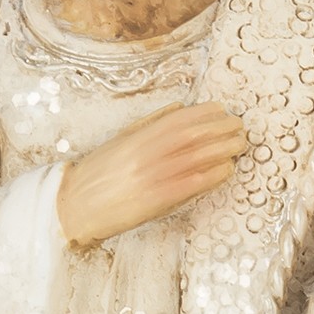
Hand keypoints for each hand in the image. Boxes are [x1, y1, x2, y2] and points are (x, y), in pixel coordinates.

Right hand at [56, 101, 245, 247]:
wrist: (73, 205)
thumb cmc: (96, 175)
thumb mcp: (119, 141)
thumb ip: (149, 124)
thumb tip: (178, 107)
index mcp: (138, 137)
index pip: (179, 119)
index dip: (206, 113)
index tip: (223, 111)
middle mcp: (146, 153)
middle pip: (193, 135)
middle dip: (221, 129)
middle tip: (241, 128)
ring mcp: (151, 176)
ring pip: (196, 157)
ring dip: (222, 150)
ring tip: (239, 146)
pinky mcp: (154, 200)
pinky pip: (189, 185)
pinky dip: (211, 176)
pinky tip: (226, 170)